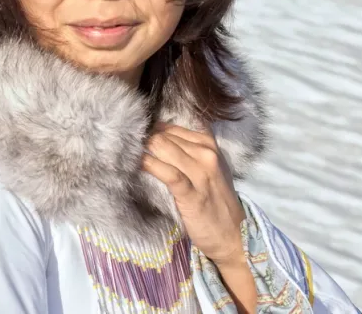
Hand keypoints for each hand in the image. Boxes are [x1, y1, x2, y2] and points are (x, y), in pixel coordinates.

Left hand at [141, 123, 245, 268]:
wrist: (234, 235)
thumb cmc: (215, 199)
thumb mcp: (208, 168)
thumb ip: (188, 151)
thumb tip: (156, 137)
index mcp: (210, 144)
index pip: (173, 127)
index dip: (153, 129)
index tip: (137, 135)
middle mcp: (207, 154)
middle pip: (165, 135)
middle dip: (145, 138)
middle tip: (127, 144)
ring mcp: (201, 173)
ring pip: (164, 147)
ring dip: (143, 148)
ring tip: (128, 153)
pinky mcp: (191, 193)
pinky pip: (167, 172)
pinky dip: (150, 165)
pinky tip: (139, 164)